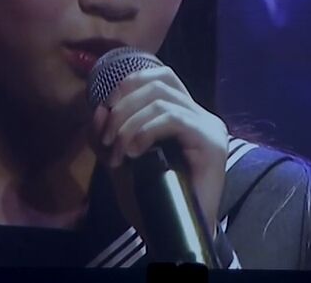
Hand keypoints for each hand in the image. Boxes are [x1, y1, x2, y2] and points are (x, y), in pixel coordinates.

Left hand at [89, 66, 227, 232]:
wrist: (172, 234)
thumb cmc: (151, 198)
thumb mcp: (119, 159)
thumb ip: (107, 134)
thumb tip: (98, 108)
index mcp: (183, 114)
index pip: (160, 76)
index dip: (128, 84)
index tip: (105, 111)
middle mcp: (200, 115)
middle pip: (158, 82)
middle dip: (123, 106)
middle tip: (107, 139)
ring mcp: (208, 127)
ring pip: (161, 100)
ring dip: (129, 124)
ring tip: (119, 153)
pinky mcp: (211, 142)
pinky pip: (173, 119)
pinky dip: (146, 131)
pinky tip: (135, 152)